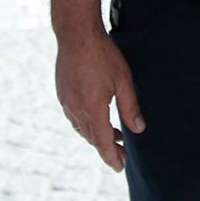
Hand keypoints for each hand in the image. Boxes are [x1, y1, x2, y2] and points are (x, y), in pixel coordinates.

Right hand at [56, 27, 143, 171]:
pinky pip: (74, 117)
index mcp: (92, 108)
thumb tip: (138, 129)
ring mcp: (66, 101)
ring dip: (96, 135)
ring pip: (81, 128)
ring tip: (113, 136)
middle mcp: (76, 108)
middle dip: (107, 148)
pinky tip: (96, 118)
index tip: (120, 167)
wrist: (76, 33)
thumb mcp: (123, 81)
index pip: (102, 141)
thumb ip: (130, 107)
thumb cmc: (102, 54)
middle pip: (91, 137)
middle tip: (122, 153)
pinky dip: (86, 124)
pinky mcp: (62, 93)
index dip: (112, 156)